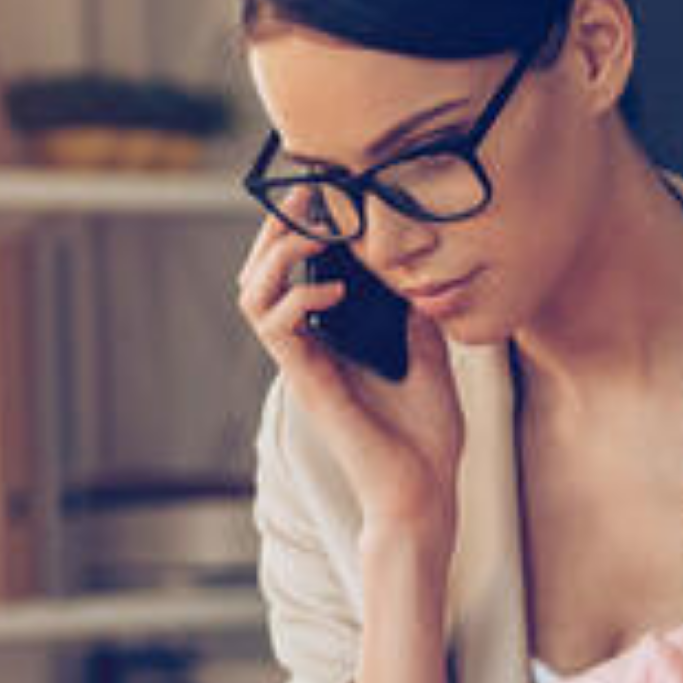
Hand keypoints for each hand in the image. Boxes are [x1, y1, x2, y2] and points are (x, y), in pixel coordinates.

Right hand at [237, 216, 463, 544]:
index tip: (324, 192)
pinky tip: (332, 289)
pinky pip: (277, 330)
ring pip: (252, 295)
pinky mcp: (308, 384)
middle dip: (276, 227)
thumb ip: (413, 312)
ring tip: (314, 233)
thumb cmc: (427, 436)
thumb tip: (417, 270)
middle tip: (308, 194)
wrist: (423, 490)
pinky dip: (297, 299)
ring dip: (276, 254)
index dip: (296, 228)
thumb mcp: (430, 354)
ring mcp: (302, 366)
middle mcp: (307, 349)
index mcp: (331, 338)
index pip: (291, 271)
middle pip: (258, 274)